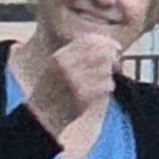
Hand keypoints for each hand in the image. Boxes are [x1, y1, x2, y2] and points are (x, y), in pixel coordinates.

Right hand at [21, 19, 121, 133]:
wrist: (42, 117)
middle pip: (100, 53)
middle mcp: (65, 67)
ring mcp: (74, 82)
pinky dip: (109, 87)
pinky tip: (103, 91)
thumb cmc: (53, 91)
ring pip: (106, 69)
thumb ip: (76, 53)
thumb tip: (106, 45)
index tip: (116, 47)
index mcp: (59, 57)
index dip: (106, 42)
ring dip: (109, 74)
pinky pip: (107, 85)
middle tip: (116, 63)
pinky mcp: (82, 96)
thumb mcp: (57, 66)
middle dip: (112, 57)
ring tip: (103, 81)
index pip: (88, 41)